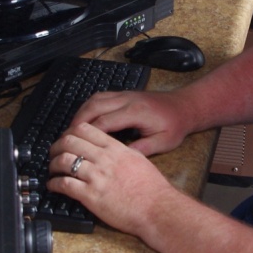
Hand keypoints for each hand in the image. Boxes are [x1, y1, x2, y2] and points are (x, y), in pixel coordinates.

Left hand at [48, 122, 178, 236]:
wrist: (157, 208)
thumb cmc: (152, 188)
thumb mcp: (138, 159)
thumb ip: (121, 151)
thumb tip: (110, 148)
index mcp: (115, 148)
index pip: (84, 129)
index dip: (69, 132)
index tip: (65, 139)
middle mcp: (104, 159)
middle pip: (69, 141)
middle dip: (56, 146)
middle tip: (53, 154)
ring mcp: (97, 177)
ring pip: (64, 161)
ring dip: (53, 165)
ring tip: (52, 170)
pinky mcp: (91, 196)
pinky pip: (65, 185)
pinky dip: (54, 184)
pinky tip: (53, 186)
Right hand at [67, 90, 189, 157]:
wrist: (185, 106)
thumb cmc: (175, 126)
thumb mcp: (163, 143)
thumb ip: (141, 149)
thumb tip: (119, 158)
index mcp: (136, 112)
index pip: (104, 122)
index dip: (87, 134)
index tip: (76, 146)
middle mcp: (127, 100)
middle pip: (94, 106)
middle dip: (77, 122)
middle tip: (67, 138)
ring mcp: (125, 94)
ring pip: (95, 99)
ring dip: (81, 113)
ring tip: (72, 130)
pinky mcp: (125, 94)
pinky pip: (101, 97)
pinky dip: (88, 107)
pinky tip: (84, 119)